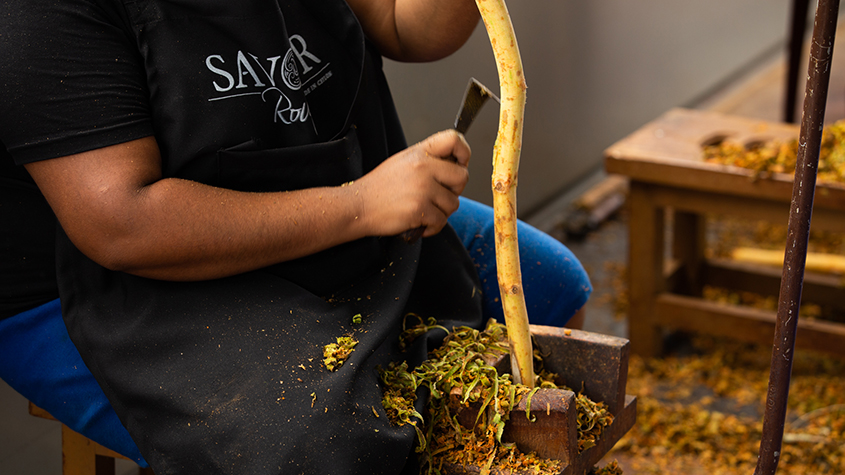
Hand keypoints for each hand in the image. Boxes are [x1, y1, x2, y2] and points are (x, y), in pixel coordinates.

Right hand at [353, 129, 470, 237]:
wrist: (357, 207)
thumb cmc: (379, 188)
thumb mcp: (403, 162)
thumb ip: (428, 160)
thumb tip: (455, 165)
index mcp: (420, 153)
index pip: (454, 139)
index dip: (464, 152)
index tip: (460, 164)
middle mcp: (423, 167)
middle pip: (462, 177)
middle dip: (454, 190)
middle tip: (438, 196)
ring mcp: (422, 188)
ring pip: (453, 203)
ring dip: (441, 212)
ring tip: (423, 210)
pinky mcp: (420, 209)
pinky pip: (442, 221)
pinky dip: (432, 227)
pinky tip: (419, 222)